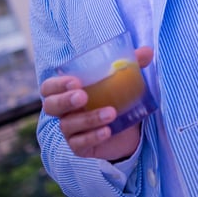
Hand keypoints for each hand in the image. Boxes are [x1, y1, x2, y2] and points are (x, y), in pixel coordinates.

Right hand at [41, 46, 153, 160]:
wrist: (129, 128)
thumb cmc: (119, 97)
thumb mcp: (126, 80)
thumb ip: (134, 64)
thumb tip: (147, 51)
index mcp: (69, 91)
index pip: (49, 87)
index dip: (57, 84)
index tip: (75, 81)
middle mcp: (65, 111)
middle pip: (51, 106)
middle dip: (65, 100)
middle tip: (83, 96)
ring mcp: (71, 130)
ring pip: (68, 125)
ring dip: (89, 118)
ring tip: (111, 113)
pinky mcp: (80, 146)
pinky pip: (80, 143)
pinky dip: (93, 136)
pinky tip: (107, 131)